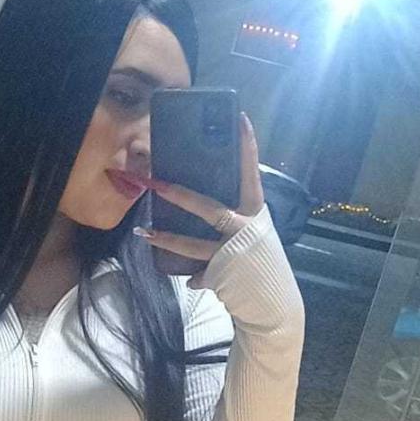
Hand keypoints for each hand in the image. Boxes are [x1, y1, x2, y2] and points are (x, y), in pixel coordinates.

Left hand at [137, 112, 264, 273]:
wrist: (274, 300)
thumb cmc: (262, 261)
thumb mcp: (255, 231)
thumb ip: (236, 216)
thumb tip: (210, 204)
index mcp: (255, 212)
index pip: (251, 174)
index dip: (246, 147)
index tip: (240, 119)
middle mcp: (244, 229)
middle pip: (207, 208)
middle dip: (178, 195)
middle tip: (155, 182)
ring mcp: (231, 252)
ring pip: (192, 244)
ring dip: (167, 238)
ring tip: (145, 232)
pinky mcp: (222, 274)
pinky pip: (200, 273)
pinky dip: (196, 277)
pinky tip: (191, 279)